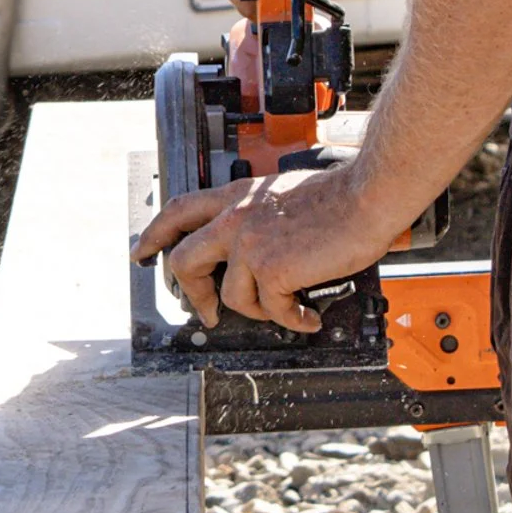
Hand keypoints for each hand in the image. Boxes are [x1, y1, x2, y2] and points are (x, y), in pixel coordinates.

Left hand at [132, 166, 391, 332]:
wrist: (368, 196)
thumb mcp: (282, 194)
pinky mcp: (272, 269)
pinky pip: (270, 310)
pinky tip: (308, 315)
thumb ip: (260, 215)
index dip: (155, 234)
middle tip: (206, 313)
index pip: (179, 210)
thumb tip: (258, 247)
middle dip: (193, 294)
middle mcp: (235, 218)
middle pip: (185, 261)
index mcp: (237, 196)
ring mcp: (250, 244)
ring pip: (230, 296)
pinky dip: (292, 318)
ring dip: (259, 311)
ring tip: (288, 310)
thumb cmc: (340, 195)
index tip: (142, 252)